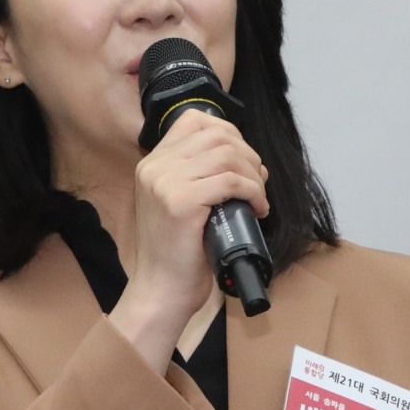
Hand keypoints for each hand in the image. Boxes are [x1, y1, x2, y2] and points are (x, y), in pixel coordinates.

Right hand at [109, 110, 268, 372]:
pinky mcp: (182, 203)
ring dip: (253, 174)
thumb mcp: (174, 201)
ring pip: (227, 154)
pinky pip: (231, 182)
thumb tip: (238, 153)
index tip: (243, 158)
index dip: (228, 131)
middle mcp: (154, 167)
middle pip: (216, 133)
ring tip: (258, 196)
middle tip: (258, 180)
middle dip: (247, 153)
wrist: (161, 289)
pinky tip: (257, 209)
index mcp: (151, 163)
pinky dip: (253, 192)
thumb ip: (191, 174)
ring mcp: (166, 183)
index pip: (193, 120)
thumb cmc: (176, 251)